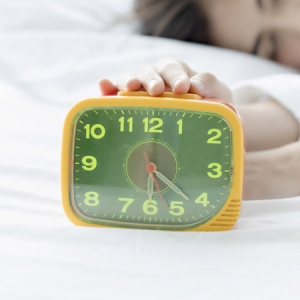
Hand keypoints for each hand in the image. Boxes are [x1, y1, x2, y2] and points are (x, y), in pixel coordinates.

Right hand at [99, 57, 231, 102]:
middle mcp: (155, 77)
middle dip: (151, 79)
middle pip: (148, 71)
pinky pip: (116, 94)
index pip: (172, 67)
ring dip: (128, 81)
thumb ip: (210, 84)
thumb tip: (195, 85)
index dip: (175, 75)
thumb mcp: (217, 94)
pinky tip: (104, 86)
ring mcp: (140, 90)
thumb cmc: (209, 104)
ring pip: (130, 79)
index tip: (183, 88)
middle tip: (157, 90)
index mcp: (176, 72)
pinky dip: (109, 89)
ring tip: (130, 87)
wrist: (202, 121)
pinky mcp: (129, 102)